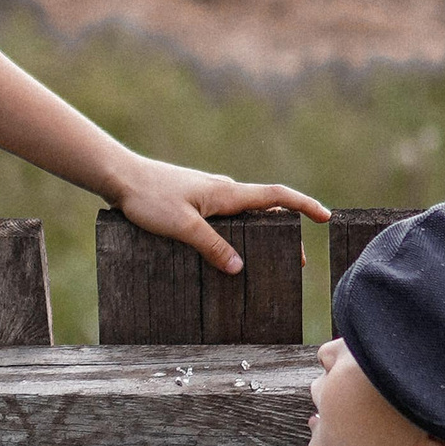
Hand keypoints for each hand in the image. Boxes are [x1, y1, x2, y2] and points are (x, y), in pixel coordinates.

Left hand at [108, 159, 330, 277]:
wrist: (119, 177)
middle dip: (285, 232)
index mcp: (227, 193)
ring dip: (261, 232)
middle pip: (265, 209)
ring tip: (267, 260)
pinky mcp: (194, 199)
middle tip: (297, 261)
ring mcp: (209, 193)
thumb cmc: (149, 199)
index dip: (303, 206)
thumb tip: (240, 268)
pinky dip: (239, 230)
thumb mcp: (183, 227)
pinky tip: (229, 247)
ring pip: (245, 212)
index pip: (276, 197)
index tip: (325, 217)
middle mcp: (223, 190)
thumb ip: (212, 247)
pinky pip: (226, 215)